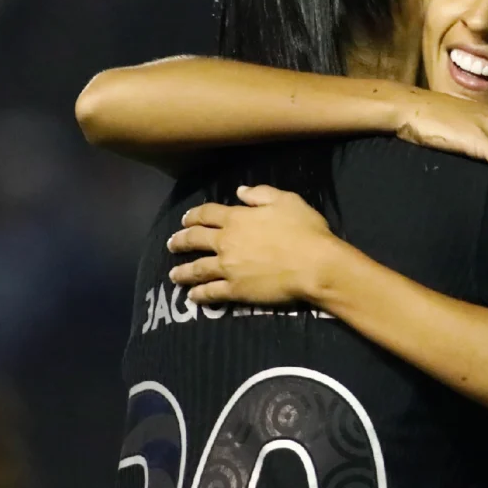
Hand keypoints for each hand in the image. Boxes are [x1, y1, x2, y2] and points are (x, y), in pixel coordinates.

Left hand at [166, 185, 341, 304]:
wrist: (315, 265)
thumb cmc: (305, 230)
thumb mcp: (287, 201)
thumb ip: (260, 193)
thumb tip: (239, 191)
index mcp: (238, 218)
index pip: (207, 213)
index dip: (194, 215)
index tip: (185, 219)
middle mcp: (226, 242)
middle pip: (195, 239)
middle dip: (181, 241)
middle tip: (172, 244)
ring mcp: (228, 268)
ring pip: (197, 269)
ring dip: (183, 271)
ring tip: (173, 275)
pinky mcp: (235, 290)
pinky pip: (211, 292)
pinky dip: (199, 294)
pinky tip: (192, 296)